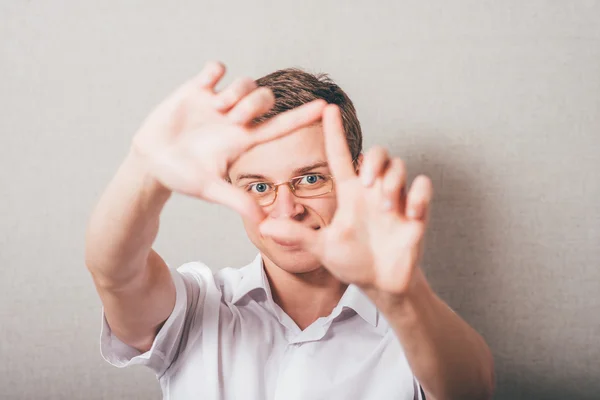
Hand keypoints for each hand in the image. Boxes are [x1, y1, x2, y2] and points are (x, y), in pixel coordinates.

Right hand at [132, 61, 325, 221]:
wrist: (151, 162)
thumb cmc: (181, 177)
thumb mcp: (209, 189)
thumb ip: (236, 201)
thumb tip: (263, 224)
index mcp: (242, 140)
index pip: (280, 126)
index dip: (302, 117)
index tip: (324, 107)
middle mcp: (235, 119)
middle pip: (265, 98)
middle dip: (255, 103)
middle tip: (232, 118)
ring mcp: (217, 102)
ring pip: (244, 82)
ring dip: (235, 92)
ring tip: (214, 108)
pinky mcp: (197, 89)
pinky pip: (216, 68)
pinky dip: (214, 72)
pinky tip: (205, 85)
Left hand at [259, 105, 432, 296]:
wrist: (381, 283)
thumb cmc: (351, 261)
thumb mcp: (322, 247)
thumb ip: (297, 235)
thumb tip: (263, 226)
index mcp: (349, 194)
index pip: (340, 156)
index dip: (334, 132)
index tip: (328, 108)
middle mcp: (371, 191)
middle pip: (376, 154)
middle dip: (374, 161)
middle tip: (366, 183)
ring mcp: (395, 200)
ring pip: (398, 166)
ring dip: (392, 180)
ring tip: (385, 207)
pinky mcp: (416, 213)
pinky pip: (423, 187)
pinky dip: (417, 195)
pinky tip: (409, 214)